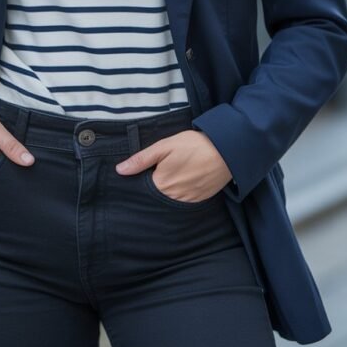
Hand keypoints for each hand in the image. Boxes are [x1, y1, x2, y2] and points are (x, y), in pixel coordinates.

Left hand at [115, 129, 231, 202]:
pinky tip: (186, 180)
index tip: (146, 172)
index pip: (143, 190)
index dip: (142, 181)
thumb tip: (120, 170)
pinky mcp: (201, 200)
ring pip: (171, 201)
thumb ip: (141, 159)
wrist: (226, 149)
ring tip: (176, 175)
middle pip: (156, 197)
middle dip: (155, 188)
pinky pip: (185, 201)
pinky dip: (182, 193)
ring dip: (169, 192)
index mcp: (161, 185)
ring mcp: (188, 201)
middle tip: (164, 171)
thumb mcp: (164, 146)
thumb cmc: (193, 145)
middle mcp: (174, 198)